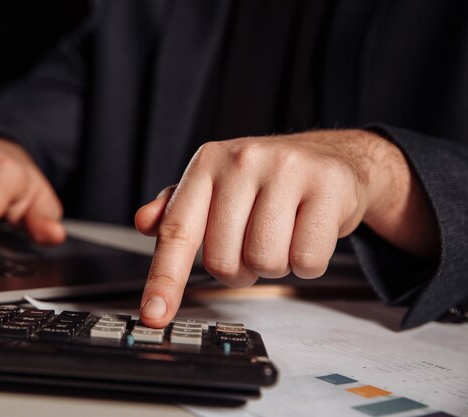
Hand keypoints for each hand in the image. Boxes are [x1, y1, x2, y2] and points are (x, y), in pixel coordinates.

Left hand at [135, 129, 438, 327]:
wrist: (331, 158)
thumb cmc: (268, 179)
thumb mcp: (217, 186)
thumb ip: (178, 209)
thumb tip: (144, 222)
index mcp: (208, 163)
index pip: (178, 230)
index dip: (164, 278)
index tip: (154, 314)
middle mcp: (242, 161)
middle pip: (223, 260)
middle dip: (239, 269)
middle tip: (253, 244)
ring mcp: (286, 170)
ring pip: (265, 262)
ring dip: (274, 266)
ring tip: (283, 236)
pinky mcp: (326, 186)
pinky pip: (307, 259)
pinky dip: (307, 263)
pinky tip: (307, 233)